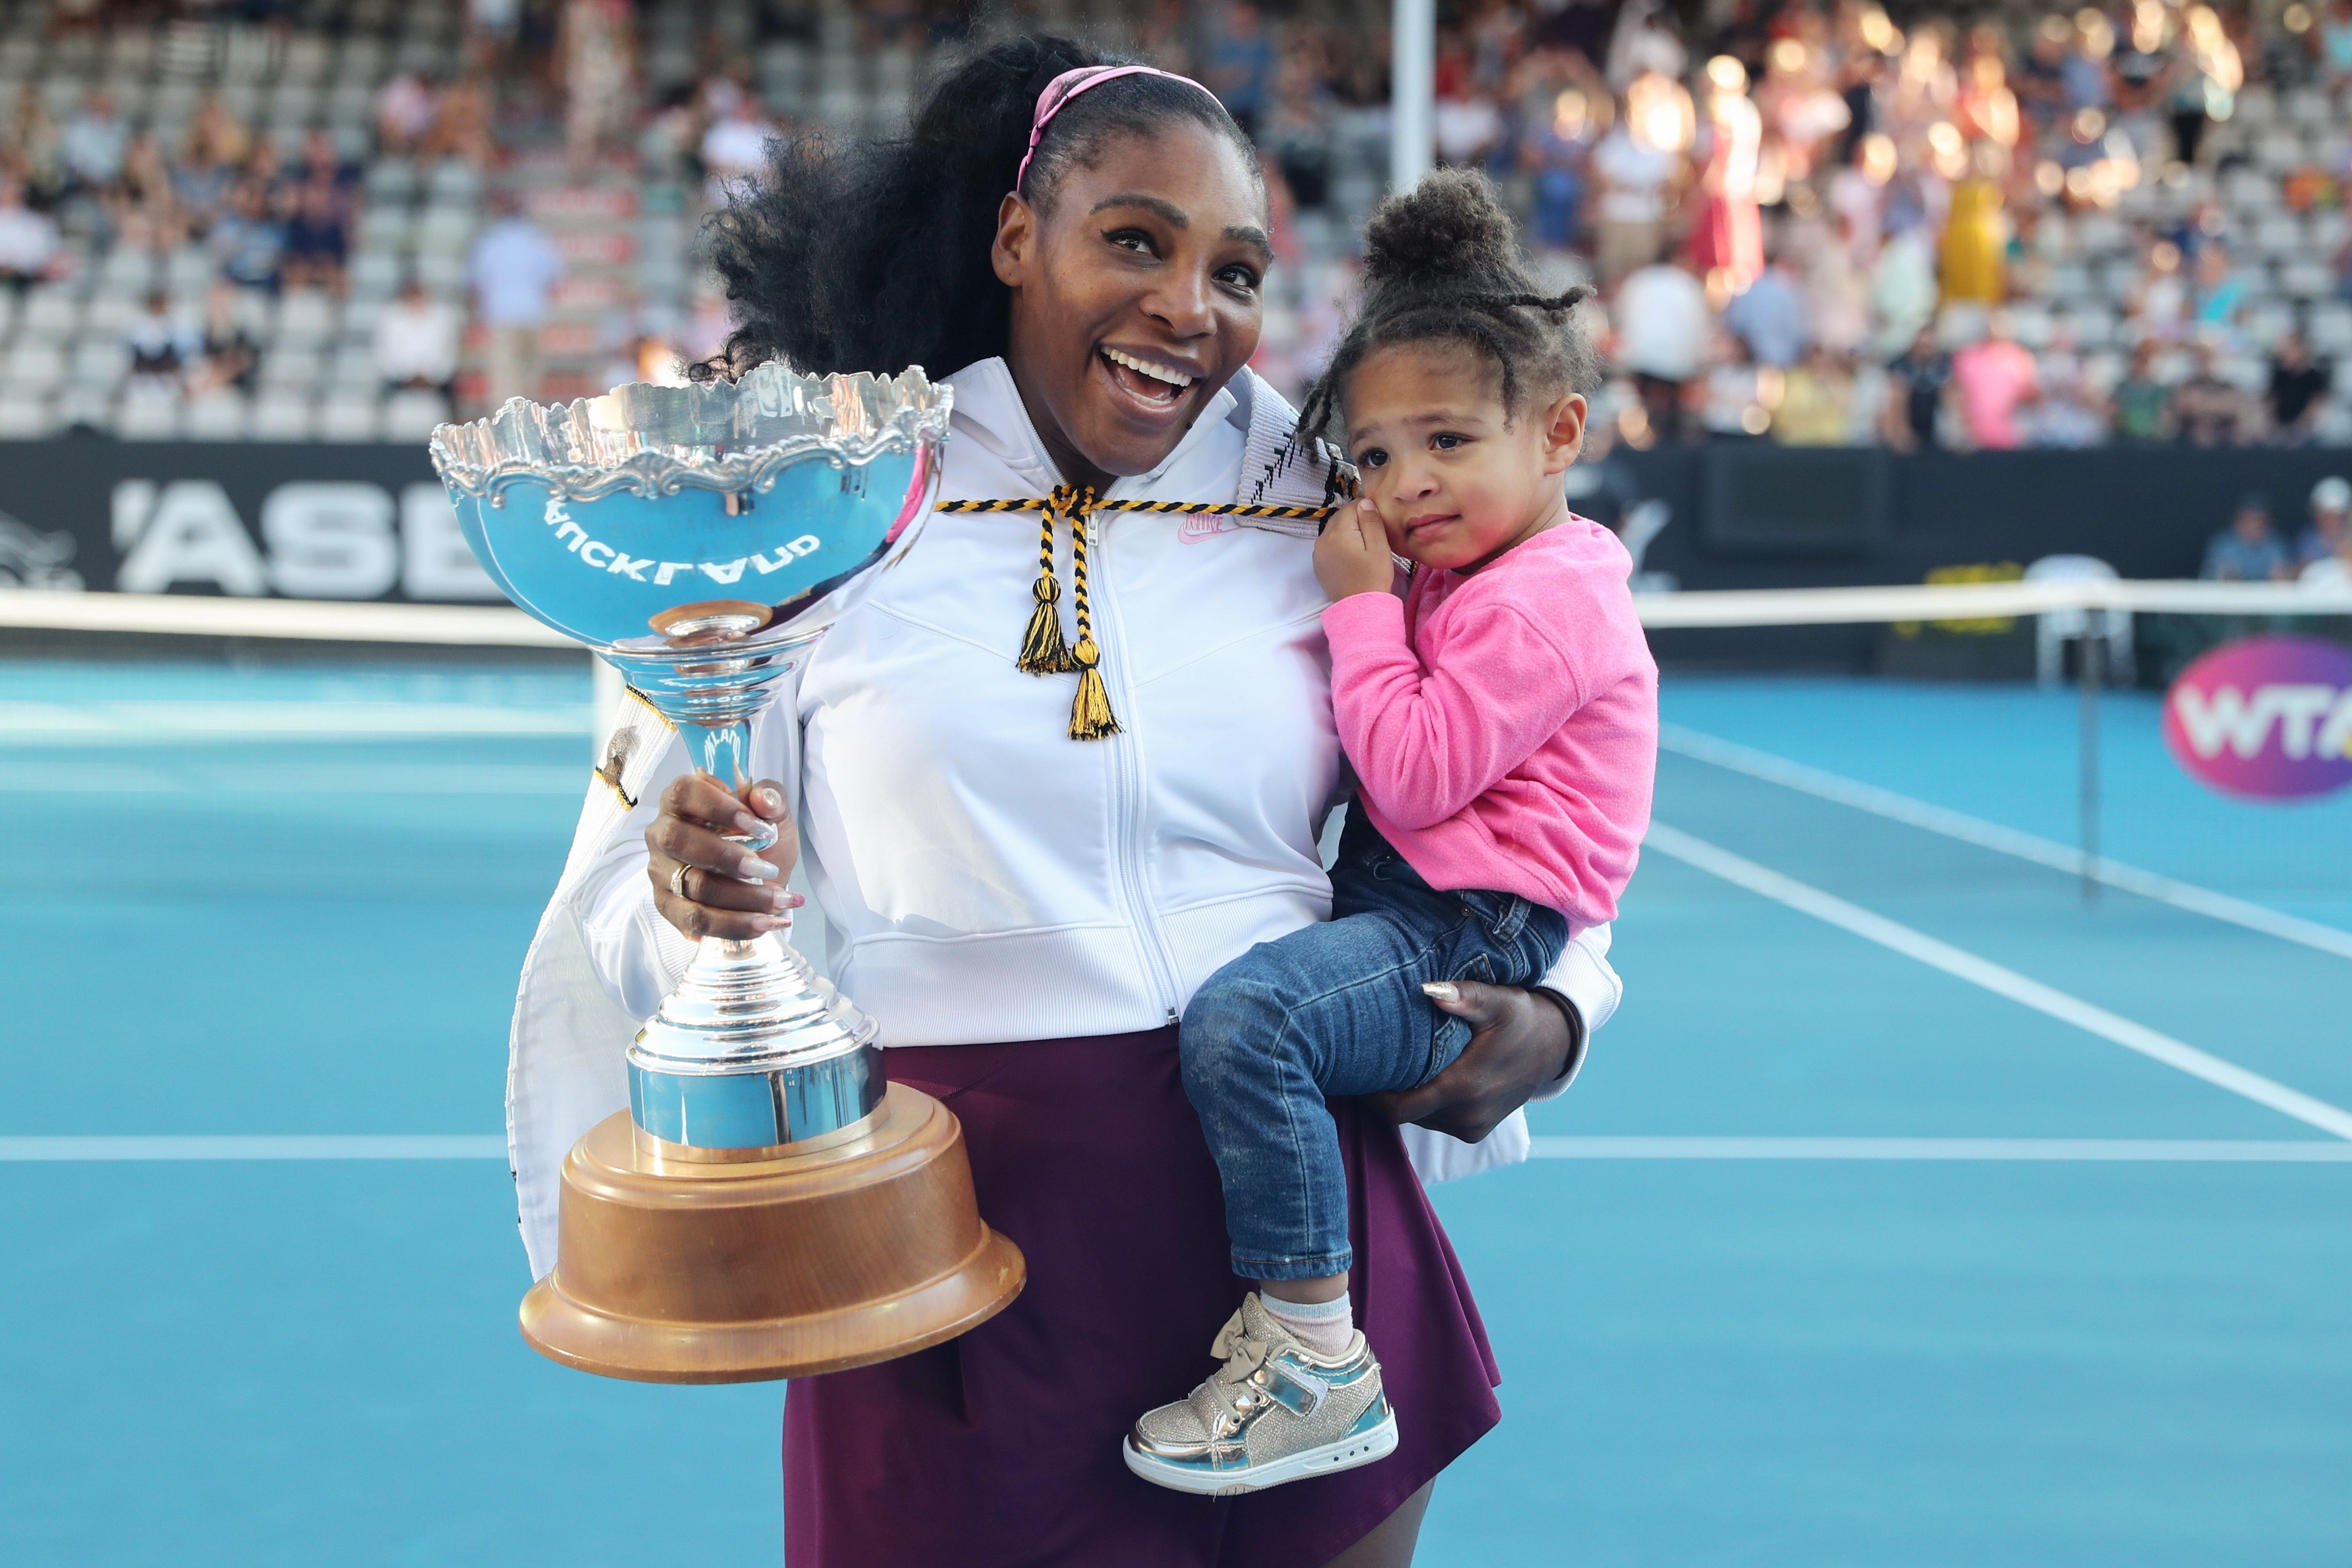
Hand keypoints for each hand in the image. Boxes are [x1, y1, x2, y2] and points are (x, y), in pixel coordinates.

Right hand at [645, 774, 801, 940]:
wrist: (763, 877)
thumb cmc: (760, 838)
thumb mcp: (773, 814)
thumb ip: (771, 799)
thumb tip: (763, 800)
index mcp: (681, 800)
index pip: (684, 793)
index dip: (718, 807)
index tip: (759, 826)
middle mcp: (662, 833)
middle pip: (679, 841)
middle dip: (728, 858)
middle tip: (767, 868)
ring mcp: (661, 872)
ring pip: (694, 886)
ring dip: (743, 897)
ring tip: (779, 901)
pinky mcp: (668, 906)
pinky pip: (696, 920)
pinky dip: (735, 924)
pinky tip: (766, 923)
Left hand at [1314, 499, 1398, 600]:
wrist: (1360, 609)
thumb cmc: (1373, 577)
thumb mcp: (1379, 547)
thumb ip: (1371, 521)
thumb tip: (1364, 502)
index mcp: (1338, 532)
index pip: (1352, 506)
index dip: (1367, 510)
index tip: (1378, 523)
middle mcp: (1323, 538)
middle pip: (1341, 517)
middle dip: (1356, 521)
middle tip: (1372, 536)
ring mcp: (1318, 552)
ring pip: (1335, 530)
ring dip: (1348, 533)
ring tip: (1363, 547)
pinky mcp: (1319, 563)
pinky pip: (1330, 544)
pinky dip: (1340, 545)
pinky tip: (1352, 557)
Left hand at [1368, 980, 1582, 1142]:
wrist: (1553, 1046)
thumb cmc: (1521, 1017)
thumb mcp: (1497, 1001)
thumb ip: (1463, 996)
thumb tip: (1429, 990)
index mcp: (1464, 1088)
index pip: (1399, 1108)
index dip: (1372, 1096)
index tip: (1355, 1073)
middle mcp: (1467, 1116)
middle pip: (1405, 1114)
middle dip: (1383, 1095)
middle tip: (1364, 1066)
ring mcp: (1472, 1128)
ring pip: (1419, 1119)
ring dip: (1405, 1099)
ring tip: (1390, 1069)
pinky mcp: (1475, 1132)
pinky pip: (1436, 1121)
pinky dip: (1424, 1105)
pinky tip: (1419, 1078)